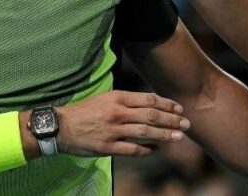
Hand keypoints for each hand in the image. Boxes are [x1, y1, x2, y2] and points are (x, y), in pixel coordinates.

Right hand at [54, 91, 189, 156]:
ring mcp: (113, 130)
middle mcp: (117, 113)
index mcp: (117, 98)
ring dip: (165, 134)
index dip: (166, 104)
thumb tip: (149, 104)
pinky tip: (157, 149)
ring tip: (178, 136)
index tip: (179, 108)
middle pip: (151, 115)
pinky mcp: (108, 147)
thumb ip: (125, 101)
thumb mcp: (105, 98)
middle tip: (186, 123)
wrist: (61, 126)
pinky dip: (147, 149)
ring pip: (145, 132)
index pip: (148, 99)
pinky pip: (132, 150)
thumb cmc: (84, 110)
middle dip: (171, 119)